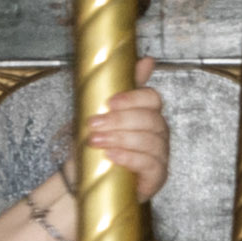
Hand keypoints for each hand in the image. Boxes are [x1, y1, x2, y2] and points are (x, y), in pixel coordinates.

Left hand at [17, 85, 167, 237]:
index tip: (109, 102)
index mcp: (148, 116)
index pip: (153, 100)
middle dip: (120, 120)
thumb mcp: (102, 112)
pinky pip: (151, 165)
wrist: (81, 180)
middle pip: (152, 120)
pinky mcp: (156, 179)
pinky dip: (130, 157)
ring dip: (121, 138)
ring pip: (151, 142)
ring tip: (96, 140)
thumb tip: (148, 60)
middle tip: (94, 124)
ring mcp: (160, 157)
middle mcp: (158, 135)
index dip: (133, 98)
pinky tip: (112, 155)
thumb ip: (123, 88)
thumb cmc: (94, 146)